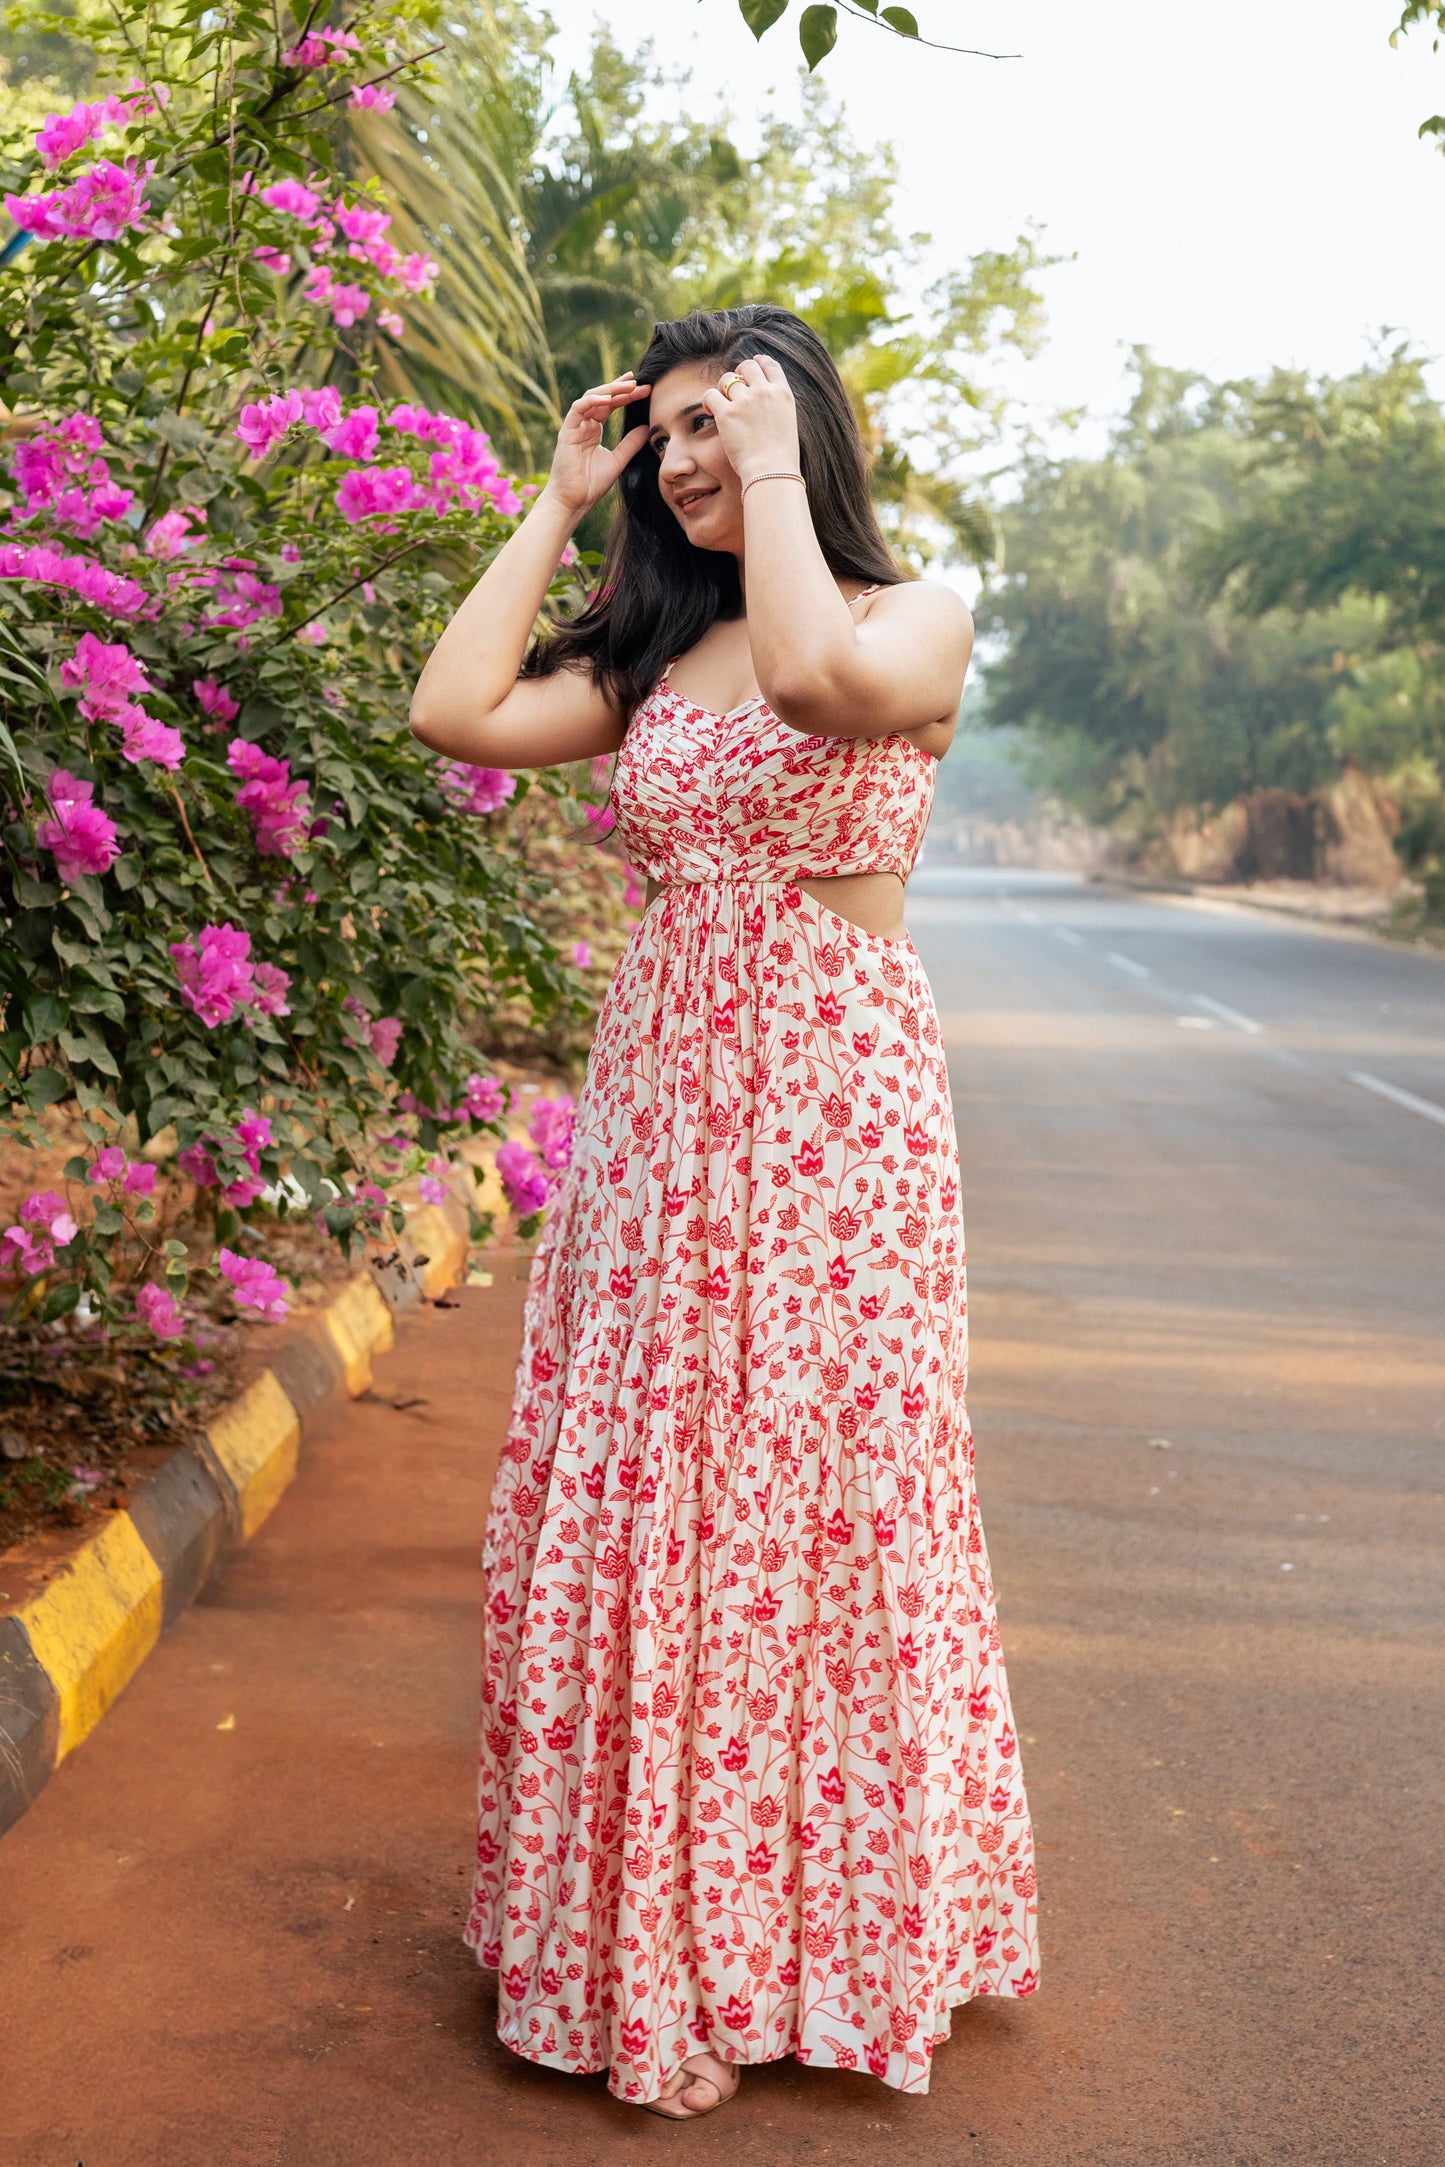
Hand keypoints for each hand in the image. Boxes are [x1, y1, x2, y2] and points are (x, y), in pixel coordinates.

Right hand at [542, 374, 649, 519]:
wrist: (574, 501)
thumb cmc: (591, 484)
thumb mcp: (618, 460)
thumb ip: (631, 443)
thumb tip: (647, 428)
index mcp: (593, 429)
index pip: (611, 405)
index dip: (627, 396)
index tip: (645, 390)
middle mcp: (583, 424)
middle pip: (603, 397)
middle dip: (620, 387)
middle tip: (639, 381)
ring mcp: (574, 426)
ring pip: (591, 398)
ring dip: (610, 390)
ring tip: (629, 385)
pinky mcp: (566, 430)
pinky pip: (579, 408)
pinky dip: (594, 401)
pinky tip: (610, 399)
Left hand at [701, 355, 800, 483]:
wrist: (772, 473)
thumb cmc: (781, 458)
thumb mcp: (788, 423)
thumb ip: (777, 405)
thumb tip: (765, 398)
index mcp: (783, 394)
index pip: (769, 365)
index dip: (758, 362)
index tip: (752, 367)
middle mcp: (764, 392)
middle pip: (746, 366)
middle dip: (738, 375)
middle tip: (733, 391)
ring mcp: (745, 401)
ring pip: (727, 379)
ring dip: (722, 389)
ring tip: (722, 404)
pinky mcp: (727, 414)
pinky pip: (710, 394)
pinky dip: (708, 401)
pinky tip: (711, 412)